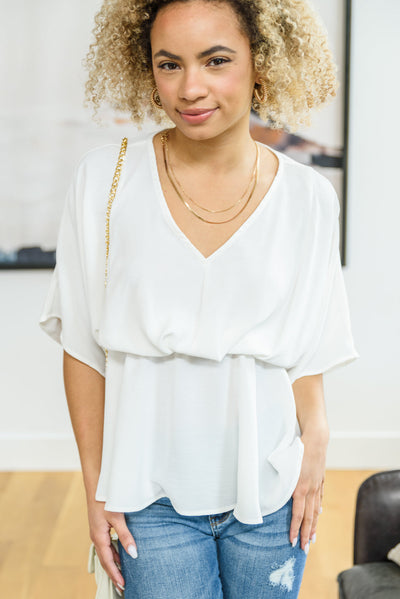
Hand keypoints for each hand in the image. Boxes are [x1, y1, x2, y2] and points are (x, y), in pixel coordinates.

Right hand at [88, 499, 137, 594]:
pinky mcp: (99, 527)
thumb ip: (125, 536)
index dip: (115, 574)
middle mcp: (96, 537)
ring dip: (113, 564)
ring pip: (105, 553)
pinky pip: (106, 545)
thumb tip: (134, 554)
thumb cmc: (106, 500)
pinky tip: (120, 555)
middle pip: (105, 560)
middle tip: (122, 586)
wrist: (96, 485)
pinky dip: (112, 554)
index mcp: (99, 537)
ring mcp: (97, 532)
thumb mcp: (118, 518)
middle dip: (113, 574)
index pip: (108, 561)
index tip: (123, 585)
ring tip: (122, 575)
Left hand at [289, 431, 327, 552]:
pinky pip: (319, 498)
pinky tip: (318, 514)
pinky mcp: (320, 479)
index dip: (295, 529)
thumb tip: (273, 491)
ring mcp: (317, 485)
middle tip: (304, 550)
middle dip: (306, 535)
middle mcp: (310, 489)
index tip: (292, 542)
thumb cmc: (297, 449)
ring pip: (316, 510)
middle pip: (309, 517)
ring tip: (313, 538)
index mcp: (299, 487)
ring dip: (314, 526)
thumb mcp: (284, 464)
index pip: (298, 515)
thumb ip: (280, 478)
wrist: (316, 439)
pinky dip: (318, 508)